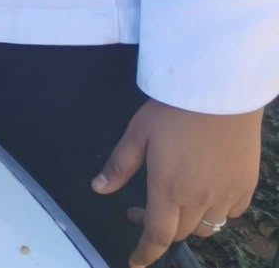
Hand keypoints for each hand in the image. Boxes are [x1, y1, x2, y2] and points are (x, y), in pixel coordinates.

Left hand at [92, 99, 262, 264]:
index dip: (145, 253)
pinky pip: (231, 212)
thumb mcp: (137, 134)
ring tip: (173, 203)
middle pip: (180, 233)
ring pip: (207, 227)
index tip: (135, 261)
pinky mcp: (246, 185)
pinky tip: (205, 195)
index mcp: (169, 190)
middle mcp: (200, 200)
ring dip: (187, 223)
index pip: (157, 236)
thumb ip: (119, 165)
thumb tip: (99, 188)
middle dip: (159, 230)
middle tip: (140, 210)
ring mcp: (227, 194)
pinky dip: (216, 212)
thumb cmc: (173, 112)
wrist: (220, 94)